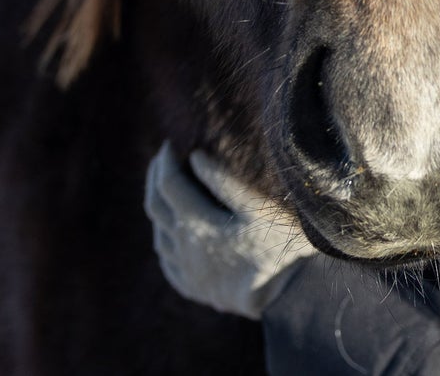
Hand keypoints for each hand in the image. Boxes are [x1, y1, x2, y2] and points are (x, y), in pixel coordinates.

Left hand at [143, 140, 314, 318]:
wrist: (285, 295)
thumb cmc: (277, 245)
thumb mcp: (255, 206)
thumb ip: (222, 181)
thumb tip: (195, 157)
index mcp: (197, 225)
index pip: (168, 185)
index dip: (166, 161)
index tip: (170, 143)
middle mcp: (184, 249)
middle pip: (156, 208)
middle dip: (154, 179)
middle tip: (161, 158)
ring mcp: (187, 272)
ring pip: (159, 236)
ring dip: (157, 209)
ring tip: (165, 190)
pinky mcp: (194, 289)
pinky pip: (168, 263)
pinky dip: (164, 241)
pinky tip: (170, 236)